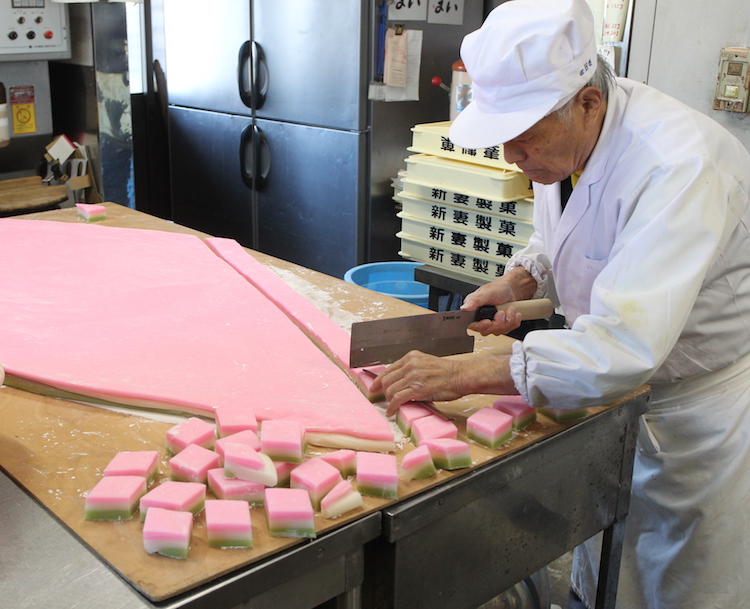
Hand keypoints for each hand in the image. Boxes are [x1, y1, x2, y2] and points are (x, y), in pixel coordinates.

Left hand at [370, 351, 515, 416]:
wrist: (461, 376)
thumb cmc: (448, 372)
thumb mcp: (426, 364)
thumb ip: (412, 369)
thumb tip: (400, 382)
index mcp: (411, 357)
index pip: (389, 369)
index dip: (379, 380)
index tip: (374, 387)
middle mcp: (410, 364)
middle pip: (387, 380)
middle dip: (383, 392)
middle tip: (385, 400)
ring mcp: (413, 376)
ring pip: (390, 390)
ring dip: (389, 400)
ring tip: (393, 406)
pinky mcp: (417, 389)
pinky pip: (397, 399)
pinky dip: (392, 407)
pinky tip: (392, 411)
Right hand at [462, 279, 521, 336]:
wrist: (512, 289)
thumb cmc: (498, 289)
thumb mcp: (486, 293)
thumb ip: (475, 300)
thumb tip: (464, 308)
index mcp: (474, 312)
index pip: (472, 326)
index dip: (481, 326)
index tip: (488, 321)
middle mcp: (482, 319)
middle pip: (487, 331)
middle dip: (498, 322)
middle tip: (501, 311)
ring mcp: (492, 324)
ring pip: (499, 331)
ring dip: (508, 320)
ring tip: (509, 309)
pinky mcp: (502, 326)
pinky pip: (509, 330)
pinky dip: (514, 321)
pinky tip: (513, 313)